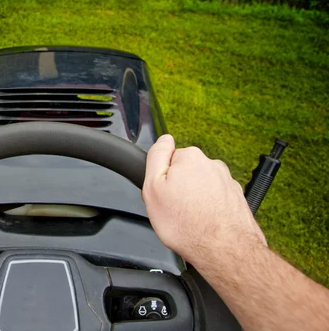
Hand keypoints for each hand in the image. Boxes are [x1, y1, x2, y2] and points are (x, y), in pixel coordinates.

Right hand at [142, 135, 265, 265]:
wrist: (224, 250)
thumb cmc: (187, 224)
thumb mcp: (153, 187)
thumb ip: (156, 157)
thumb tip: (163, 139)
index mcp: (190, 157)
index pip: (168, 160)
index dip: (162, 179)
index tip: (164, 194)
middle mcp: (212, 165)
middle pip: (186, 173)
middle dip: (179, 189)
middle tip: (174, 210)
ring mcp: (227, 182)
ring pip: (201, 188)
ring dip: (195, 201)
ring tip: (190, 221)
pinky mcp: (236, 199)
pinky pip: (215, 201)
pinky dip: (209, 210)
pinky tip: (204, 225)